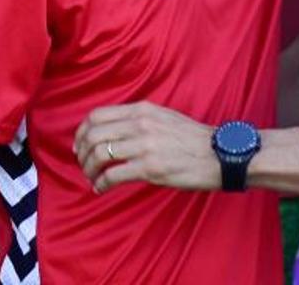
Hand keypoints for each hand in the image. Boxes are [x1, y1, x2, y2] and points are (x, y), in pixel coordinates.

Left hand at [74, 102, 217, 193]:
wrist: (218, 154)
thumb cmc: (192, 139)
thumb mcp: (164, 117)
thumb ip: (139, 120)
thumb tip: (114, 131)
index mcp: (142, 110)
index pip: (97, 115)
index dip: (82, 131)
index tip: (80, 145)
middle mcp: (140, 124)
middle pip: (93, 134)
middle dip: (82, 152)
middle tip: (84, 164)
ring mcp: (144, 145)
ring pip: (99, 154)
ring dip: (89, 169)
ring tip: (92, 178)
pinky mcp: (150, 168)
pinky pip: (112, 175)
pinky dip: (101, 184)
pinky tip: (101, 189)